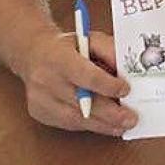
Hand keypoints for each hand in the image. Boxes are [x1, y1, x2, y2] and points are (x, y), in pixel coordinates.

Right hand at [16, 30, 136, 135]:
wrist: (34, 54)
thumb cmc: (66, 47)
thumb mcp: (90, 39)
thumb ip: (110, 51)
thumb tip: (128, 71)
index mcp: (59, 58)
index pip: (86, 76)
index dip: (108, 86)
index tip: (126, 90)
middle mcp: (46, 80)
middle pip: (82, 103)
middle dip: (110, 114)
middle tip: (131, 119)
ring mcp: (40, 99)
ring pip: (76, 119)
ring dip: (103, 125)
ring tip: (122, 125)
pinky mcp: (39, 113)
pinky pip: (68, 124)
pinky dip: (89, 125)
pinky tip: (104, 124)